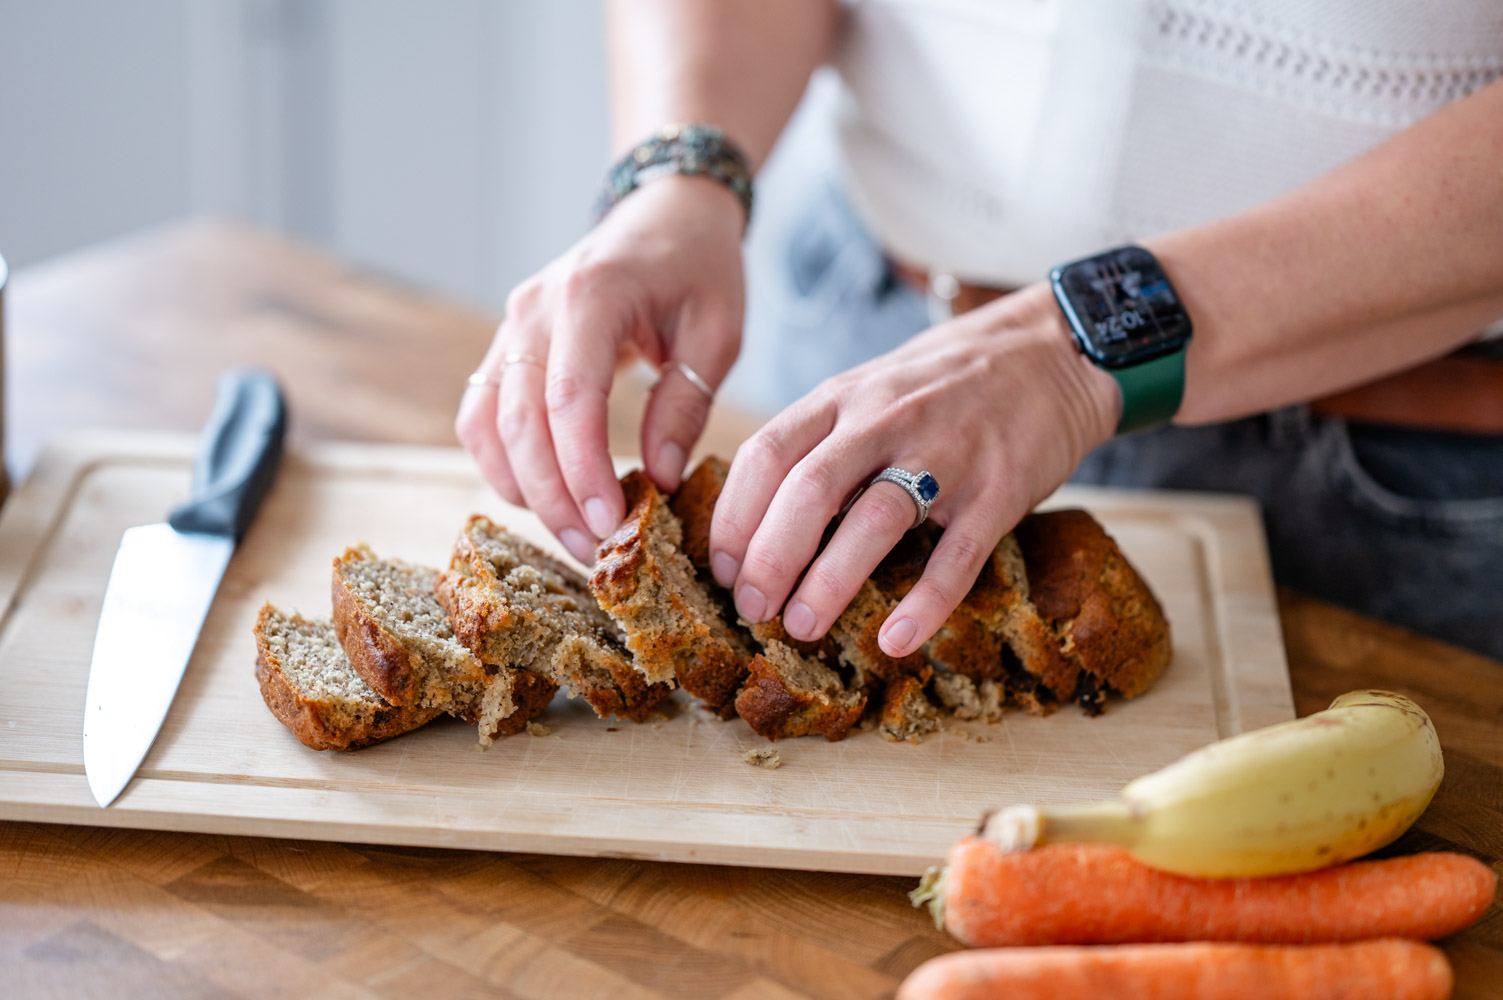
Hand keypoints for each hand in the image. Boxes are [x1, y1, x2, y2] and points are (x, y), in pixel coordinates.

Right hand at [456, 175, 744, 561]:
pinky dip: (501, 462)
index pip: (570, 397)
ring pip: (487, 423)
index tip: (610, 522)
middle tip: (593, 548)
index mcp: (591, 295)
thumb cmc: (698, 268)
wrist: (663, 212)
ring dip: (522, 487)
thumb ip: (685, 403)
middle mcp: (535, 309)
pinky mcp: (505, 346)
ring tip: (574, 532)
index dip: (582, 468)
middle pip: (519, 421)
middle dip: (552, 495)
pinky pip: (480, 414)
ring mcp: (511, 326)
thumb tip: (658, 479)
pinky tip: (542, 496)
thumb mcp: (717, 331)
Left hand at [707, 284, 1121, 655]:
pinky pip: (957, 555)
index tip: (722, 569)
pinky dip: (924, 603)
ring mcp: (946, 452)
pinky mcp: (1000, 489)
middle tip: (753, 610)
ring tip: (802, 627)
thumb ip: (818, 440)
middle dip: (769, 559)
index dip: (734, 518)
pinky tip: (895, 640)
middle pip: (808, 490)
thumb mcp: (869, 389)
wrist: (1051, 351)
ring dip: (829, 583)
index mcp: (843, 398)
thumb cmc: (943, 382)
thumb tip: (755, 518)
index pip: (766, 454)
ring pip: (874, 521)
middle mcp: (886, 419)